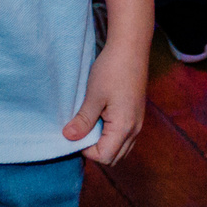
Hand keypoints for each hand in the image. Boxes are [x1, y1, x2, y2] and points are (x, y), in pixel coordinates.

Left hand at [64, 40, 146, 165]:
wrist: (131, 48)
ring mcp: (138, 123)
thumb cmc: (112, 69)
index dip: (86, 150)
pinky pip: (124, 138)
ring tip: (90, 125)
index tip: (76, 132)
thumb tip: (68, 138)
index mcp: (124, 127)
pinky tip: (100, 119)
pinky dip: (111, 137)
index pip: (104, 156)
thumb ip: (83, 120)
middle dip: (95, 150)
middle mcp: (135, 130)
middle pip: (113, 158)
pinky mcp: (136, 116)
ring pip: (120, 149)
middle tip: (81, 130)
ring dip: (104, 144)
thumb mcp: (93, 96)